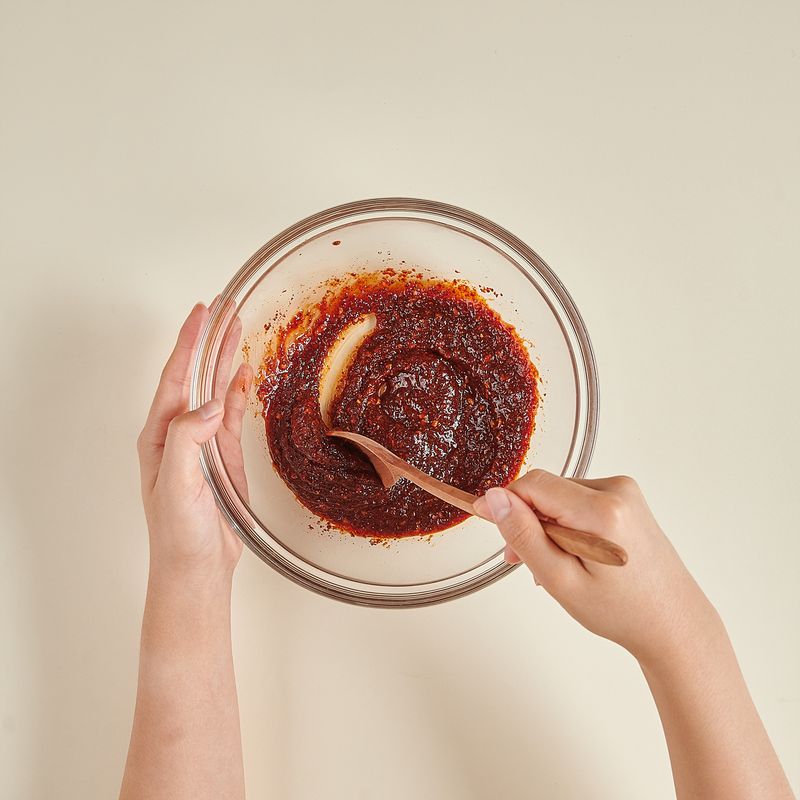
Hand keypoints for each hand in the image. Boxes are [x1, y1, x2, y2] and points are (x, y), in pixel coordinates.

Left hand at [137, 301, 252, 580]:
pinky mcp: (224, 454)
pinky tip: (246, 371)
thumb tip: (211, 404)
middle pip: (196, 374)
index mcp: (160, 434)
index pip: (174, 376)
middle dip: (210, 339)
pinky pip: (233, 413)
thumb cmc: (177, 532)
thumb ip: (189, 438)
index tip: (202, 312)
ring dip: (226, 358)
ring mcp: (204, 441)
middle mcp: (180, 431)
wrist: (198, 565)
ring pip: (217, 389)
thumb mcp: (176, 482)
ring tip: (239, 328)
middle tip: (226, 308)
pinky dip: (240, 390)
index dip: (188, 341)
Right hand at [474, 472, 720, 664]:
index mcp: (601, 511)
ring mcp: (626, 492)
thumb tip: (495, 498)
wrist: (674, 623)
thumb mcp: (561, 581)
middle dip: (527, 519)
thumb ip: (525, 536)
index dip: (504, 501)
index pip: (534, 484)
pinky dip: (567, 522)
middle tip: (521, 561)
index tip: (485, 519)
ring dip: (547, 523)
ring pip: (561, 495)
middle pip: (547, 489)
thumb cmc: (621, 612)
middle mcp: (617, 491)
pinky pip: (579, 500)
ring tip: (551, 565)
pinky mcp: (628, 498)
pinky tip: (572, 553)